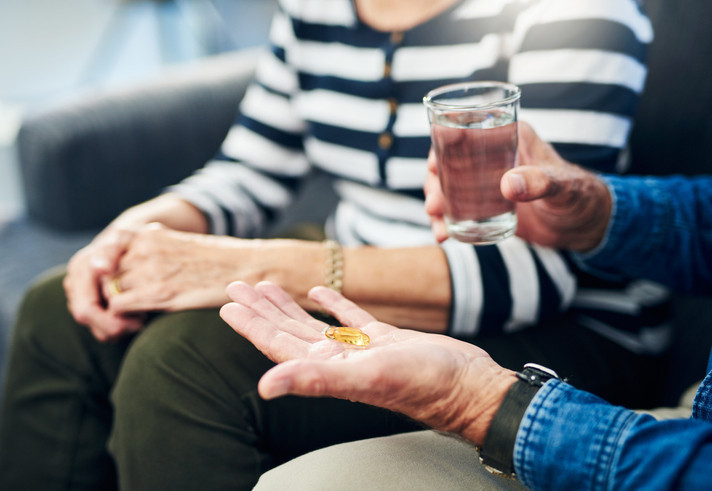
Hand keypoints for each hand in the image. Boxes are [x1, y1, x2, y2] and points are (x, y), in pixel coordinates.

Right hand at [64, 226, 144, 341]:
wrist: (129, 240)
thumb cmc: (130, 239)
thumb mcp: (123, 239)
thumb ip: (110, 252)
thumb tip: (100, 268)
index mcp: (80, 270)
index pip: (86, 310)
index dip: (111, 320)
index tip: (140, 316)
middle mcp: (75, 285)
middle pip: (90, 323)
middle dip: (117, 327)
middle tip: (143, 321)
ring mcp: (80, 296)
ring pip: (97, 329)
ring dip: (120, 329)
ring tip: (142, 318)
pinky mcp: (91, 304)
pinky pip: (103, 328)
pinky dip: (119, 327)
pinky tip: (137, 318)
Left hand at [105, 223, 245, 314]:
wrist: (247, 267)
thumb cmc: (219, 260)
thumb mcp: (181, 244)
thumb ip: (155, 249)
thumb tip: (134, 264)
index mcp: (149, 234)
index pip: (107, 253)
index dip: (108, 272)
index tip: (116, 283)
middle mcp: (146, 249)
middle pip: (107, 274)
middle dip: (113, 291)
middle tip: (131, 304)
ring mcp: (151, 269)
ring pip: (111, 290)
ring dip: (119, 305)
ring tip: (139, 313)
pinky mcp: (159, 293)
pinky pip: (119, 306)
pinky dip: (125, 317)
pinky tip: (143, 320)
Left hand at [220, 281, 515, 444]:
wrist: (470, 386)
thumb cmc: (425, 384)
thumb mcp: (367, 377)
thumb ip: (315, 380)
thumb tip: (264, 387)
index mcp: (328, 369)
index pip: (278, 344)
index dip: (251, 325)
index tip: (228, 303)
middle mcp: (340, 361)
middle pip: (290, 332)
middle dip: (263, 310)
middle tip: (238, 286)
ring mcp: (362, 351)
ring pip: (315, 325)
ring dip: (289, 306)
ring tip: (268, 286)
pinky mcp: (386, 340)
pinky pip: (351, 319)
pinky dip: (333, 304)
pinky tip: (320, 291)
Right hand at [425, 122, 611, 251]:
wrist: (585, 223)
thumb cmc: (579, 195)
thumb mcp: (561, 187)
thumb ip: (539, 182)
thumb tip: (508, 185)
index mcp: (510, 136)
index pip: (468, 131)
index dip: (443, 144)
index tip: (433, 165)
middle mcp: (493, 155)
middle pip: (450, 162)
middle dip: (435, 183)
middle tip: (435, 205)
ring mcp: (487, 181)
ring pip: (450, 186)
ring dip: (437, 204)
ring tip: (439, 226)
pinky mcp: (487, 204)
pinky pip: (459, 208)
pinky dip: (447, 220)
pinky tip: (444, 235)